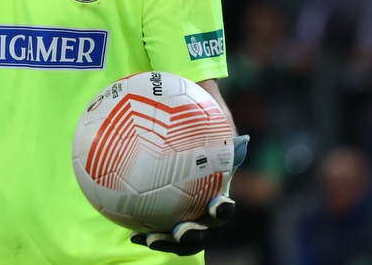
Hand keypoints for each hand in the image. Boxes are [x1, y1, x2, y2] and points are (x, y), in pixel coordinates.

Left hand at [130, 135, 249, 255]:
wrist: (179, 141)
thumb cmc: (194, 133)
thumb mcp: (205, 129)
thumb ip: (218, 135)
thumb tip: (239, 139)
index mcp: (217, 194)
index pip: (224, 206)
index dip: (222, 210)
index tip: (216, 206)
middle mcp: (203, 211)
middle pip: (204, 231)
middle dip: (194, 236)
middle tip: (180, 231)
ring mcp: (184, 217)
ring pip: (180, 237)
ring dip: (167, 241)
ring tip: (149, 239)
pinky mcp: (164, 219)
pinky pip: (157, 229)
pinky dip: (146, 233)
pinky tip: (132, 233)